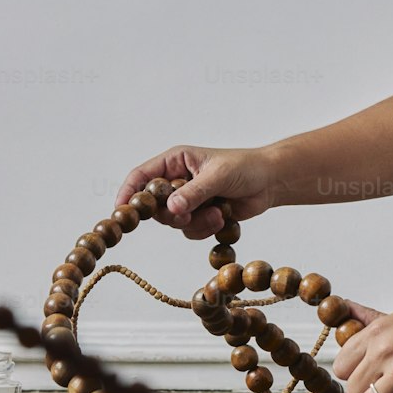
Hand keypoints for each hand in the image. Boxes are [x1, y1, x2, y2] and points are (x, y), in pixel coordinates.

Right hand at [114, 145, 275, 239]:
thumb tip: (172, 209)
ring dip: (195, 222)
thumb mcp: (218, 176)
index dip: (129, 193)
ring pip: (174, 222)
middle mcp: (178, 180)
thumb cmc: (245, 168)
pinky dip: (205, 229)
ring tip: (218, 212)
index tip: (122, 211)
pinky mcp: (201, 215)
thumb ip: (194, 192)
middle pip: (155, 206)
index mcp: (176, 161)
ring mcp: (189, 199)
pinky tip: (223, 217)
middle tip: (188, 215)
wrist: (270, 182)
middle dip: (173, 215)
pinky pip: (190, 231)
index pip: (141, 176)